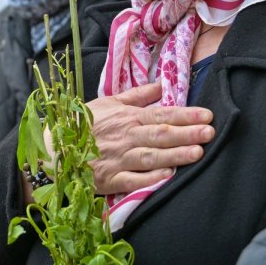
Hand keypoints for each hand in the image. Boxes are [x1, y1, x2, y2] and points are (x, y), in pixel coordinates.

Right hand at [87, 82, 214, 194]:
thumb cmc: (84, 124)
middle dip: (187, 133)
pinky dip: (150, 177)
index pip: (162, 114)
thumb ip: (138, 95)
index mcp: (127, 117)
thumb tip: (163, 84)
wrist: (55, 148)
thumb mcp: (109, 102)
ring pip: (151, 156)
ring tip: (197, 153)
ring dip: (175, 154)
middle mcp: (126, 137)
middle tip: (210, 132)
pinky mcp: (110, 180)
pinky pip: (133, 180)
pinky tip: (168, 175)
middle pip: (161, 134)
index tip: (207, 115)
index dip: (186, 115)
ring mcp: (118, 159)